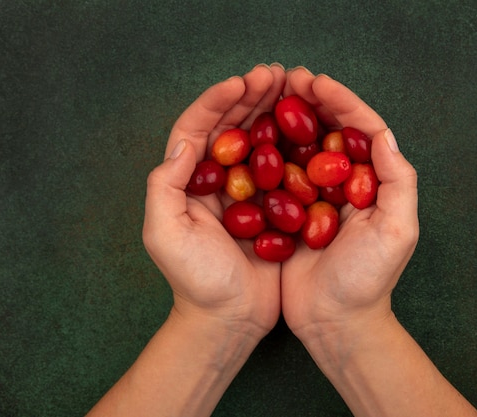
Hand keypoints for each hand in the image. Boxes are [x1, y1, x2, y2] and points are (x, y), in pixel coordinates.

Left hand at [143, 63, 285, 338]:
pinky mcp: (274, 206)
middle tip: (274, 74)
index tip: (242, 82)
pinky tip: (311, 127)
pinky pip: (286, 167)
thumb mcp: (165, 233)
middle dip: (250, 97)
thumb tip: (185, 141)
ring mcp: (247, 191)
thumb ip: (165, 185)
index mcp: (189, 180)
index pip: (199, 127)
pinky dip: (296, 145)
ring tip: (293, 87)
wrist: (229, 318)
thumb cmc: (194, 280)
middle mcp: (217, 179)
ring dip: (274, 112)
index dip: (218, 101)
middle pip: (231, 126)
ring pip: (260, 140)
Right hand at [280, 67, 418, 341]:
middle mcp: (344, 183)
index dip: (341, 102)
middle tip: (287, 78)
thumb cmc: (369, 280)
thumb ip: (397, 181)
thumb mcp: (397, 231)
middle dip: (310, 102)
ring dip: (286, 119)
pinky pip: (277, 175)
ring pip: (300, 147)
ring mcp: (314, 197)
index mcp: (372, 182)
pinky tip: (250, 135)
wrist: (335, 321)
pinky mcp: (288, 213)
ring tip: (268, 95)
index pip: (360, 130)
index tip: (317, 82)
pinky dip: (266, 152)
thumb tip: (383, 133)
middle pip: (329, 131)